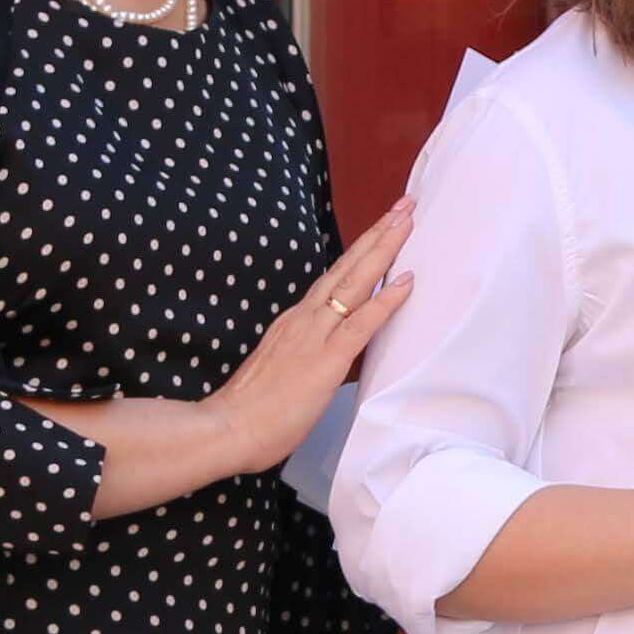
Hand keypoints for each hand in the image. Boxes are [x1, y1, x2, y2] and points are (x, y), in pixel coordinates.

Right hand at [203, 199, 416, 478]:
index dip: (360, 253)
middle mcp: (305, 319)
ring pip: (355, 282)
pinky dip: (386, 300)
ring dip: (384, 250)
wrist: (226, 428)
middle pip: (347, 267)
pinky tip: (407, 281)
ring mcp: (314, 335)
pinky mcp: (325, 359)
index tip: (381, 228)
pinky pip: (361, 323)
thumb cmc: (253, 413)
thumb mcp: (287, 375)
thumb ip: (313, 361)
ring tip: (406, 221)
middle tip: (404, 205)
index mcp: (295, 322)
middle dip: (377, 235)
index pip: (334, 279)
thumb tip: (342, 363)